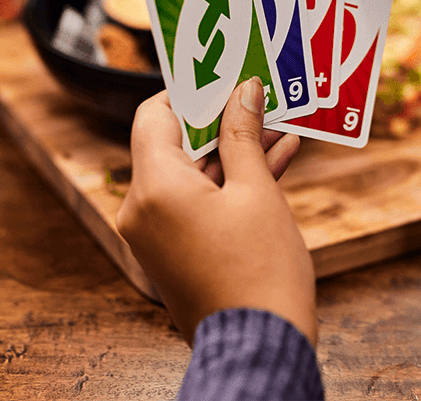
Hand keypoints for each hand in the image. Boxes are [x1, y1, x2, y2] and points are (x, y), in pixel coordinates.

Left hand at [117, 80, 315, 345]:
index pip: (155, 115)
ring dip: (232, 150)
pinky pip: (197, 202)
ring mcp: (156, 234)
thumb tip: (242, 91)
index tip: (223, 73)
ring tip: (278, 122)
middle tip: (256, 93)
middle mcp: (142, 209)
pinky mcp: (175, 252)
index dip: (190, 90)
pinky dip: (229, 183)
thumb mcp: (256, 191)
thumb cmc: (260, 272)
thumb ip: (243, 135)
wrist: (261, 347)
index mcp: (154, 187)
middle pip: (174, 143)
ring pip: (192, 173)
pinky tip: (276, 158)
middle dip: (220, 118)